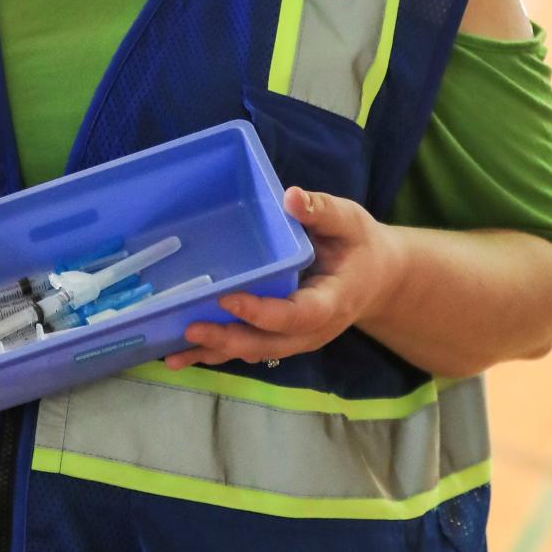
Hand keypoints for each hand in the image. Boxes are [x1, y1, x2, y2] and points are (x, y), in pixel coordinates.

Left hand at [164, 187, 401, 370]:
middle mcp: (313, 330)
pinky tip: (184, 353)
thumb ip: (321, 210)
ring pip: (255, 352)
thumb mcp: (348, 221)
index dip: (263, 312)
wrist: (378, 279)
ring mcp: (297, 340)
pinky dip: (218, 352)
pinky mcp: (283, 339)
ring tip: (173, 355)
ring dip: (215, 353)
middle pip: (269, 344)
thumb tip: (291, 197)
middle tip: (190, 327)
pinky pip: (250, 349)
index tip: (229, 298)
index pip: (297, 315)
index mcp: (331, 301)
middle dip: (229, 338)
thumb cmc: (359, 245)